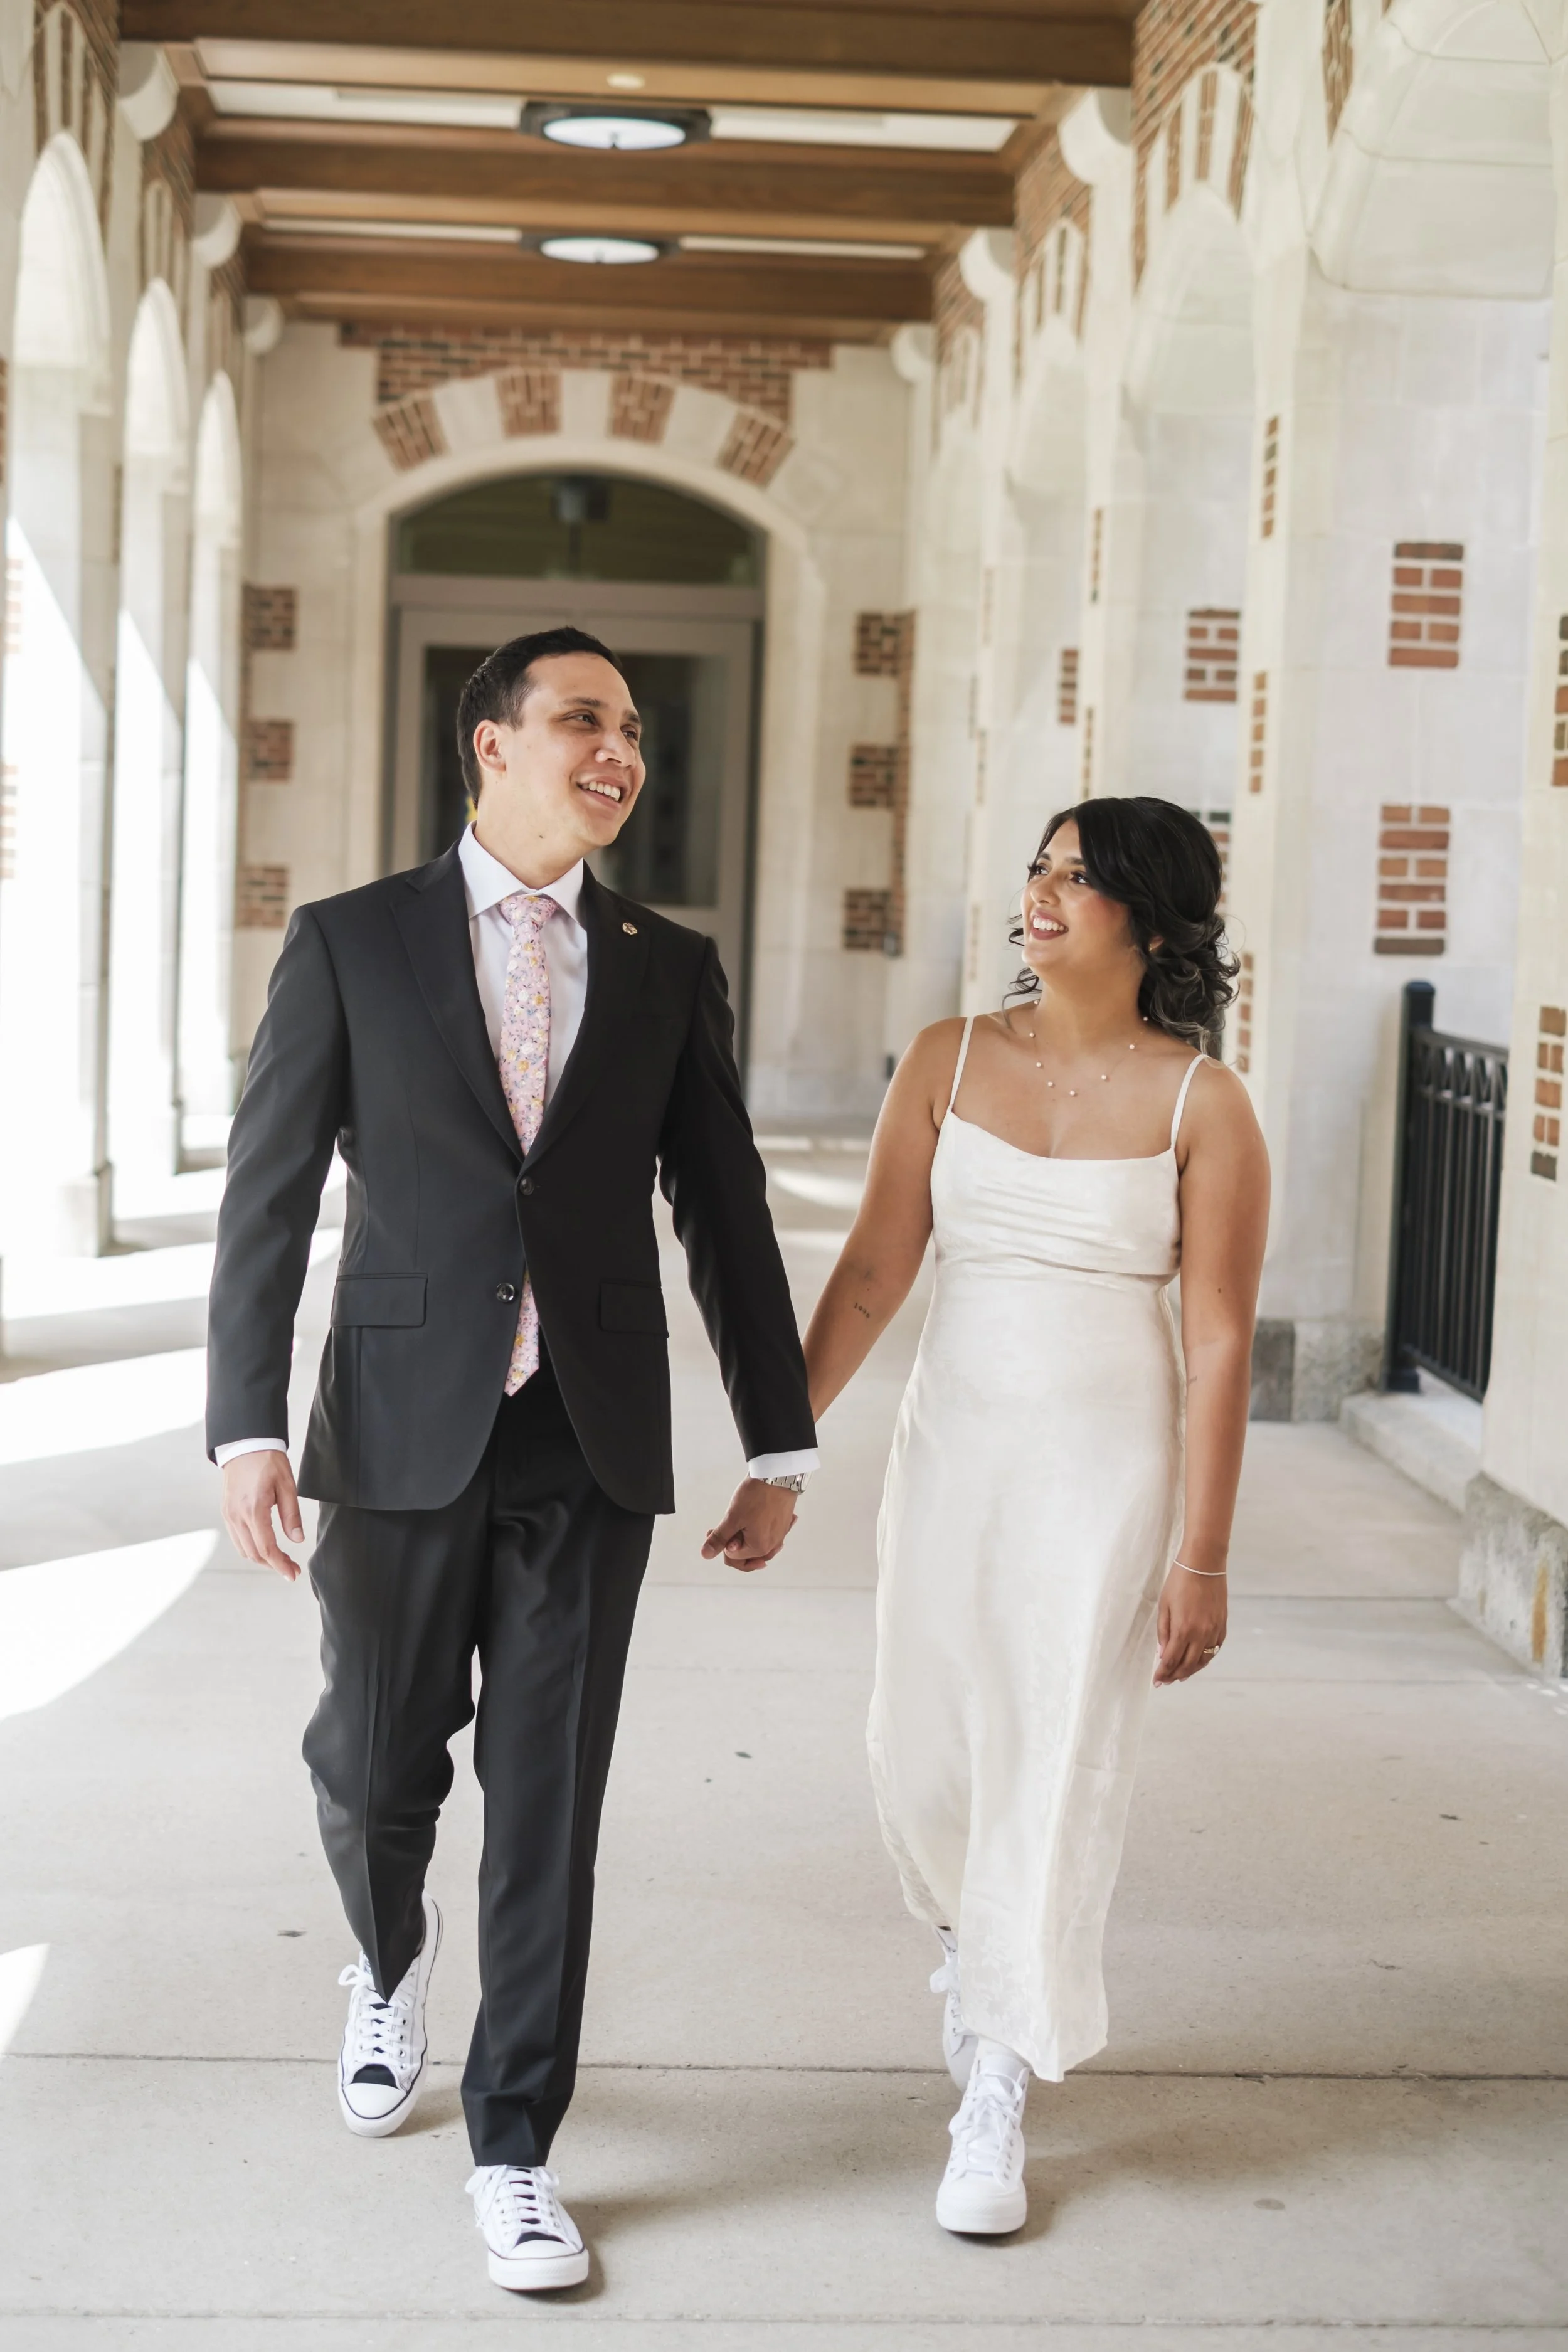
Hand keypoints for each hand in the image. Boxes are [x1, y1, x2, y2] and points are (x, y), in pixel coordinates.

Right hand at [222, 1450, 304, 1579]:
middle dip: (274, 1565)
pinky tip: (265, 1546)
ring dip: (262, 1558)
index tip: (292, 1574)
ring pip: (244, 1549)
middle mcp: (237, 1516)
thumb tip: (297, 1539)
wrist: (245, 1445)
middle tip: (292, 1568)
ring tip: (281, 1559)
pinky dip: (251, 1548)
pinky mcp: (226, 1512)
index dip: (280, 1565)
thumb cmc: (268, 1461)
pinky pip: (237, 1539)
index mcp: (254, 1509)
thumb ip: (291, 1514)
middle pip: (254, 1554)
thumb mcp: (287, 1485)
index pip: (267, 1548)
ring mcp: (229, 1515)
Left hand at [701, 1478, 797, 1572]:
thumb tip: (706, 1554)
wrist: (778, 1475)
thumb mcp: (733, 1517)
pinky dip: (757, 1531)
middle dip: (731, 1542)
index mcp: (759, 1548)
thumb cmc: (757, 1496)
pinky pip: (767, 1535)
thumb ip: (720, 1538)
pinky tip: (753, 1521)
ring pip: (756, 1545)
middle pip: (746, 1555)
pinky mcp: (783, 1525)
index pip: (732, 1557)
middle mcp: (772, 1546)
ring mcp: (780, 1535)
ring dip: (744, 1536)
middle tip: (724, 1525)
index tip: (713, 1529)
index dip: (720, 1543)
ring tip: (736, 1523)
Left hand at [1153, 1561, 1226, 1684]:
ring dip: (1190, 1671)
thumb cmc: (1180, 1581)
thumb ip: (1163, 1632)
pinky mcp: (1223, 1626)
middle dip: (1175, 1675)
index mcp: (1183, 1629)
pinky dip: (1205, 1659)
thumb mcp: (1164, 1605)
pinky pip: (1214, 1650)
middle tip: (1166, 1681)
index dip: (1163, 1673)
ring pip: (1203, 1661)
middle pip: (1187, 1665)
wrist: (1204, 1565)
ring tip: (1180, 1675)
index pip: (1171, 1660)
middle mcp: (1201, 1634)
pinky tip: (1197, 1661)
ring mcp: (1214, 1631)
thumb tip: (1162, 1654)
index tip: (1157, 1681)